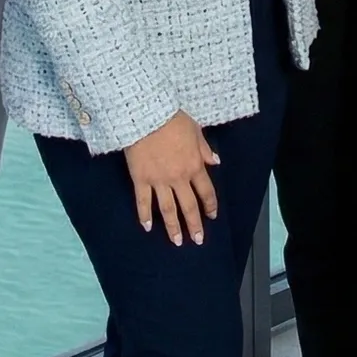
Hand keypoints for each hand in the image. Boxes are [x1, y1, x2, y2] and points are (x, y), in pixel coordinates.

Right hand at [123, 110, 219, 245]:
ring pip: (168, 209)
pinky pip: (143, 201)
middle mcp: (178, 177)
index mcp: (194, 165)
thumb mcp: (195, 130)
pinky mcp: (140, 179)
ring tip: (177, 241)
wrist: (147, 115)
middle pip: (189, 206)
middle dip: (194, 224)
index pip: (206, 191)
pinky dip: (144, 215)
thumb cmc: (172, 119)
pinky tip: (147, 227)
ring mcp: (159, 181)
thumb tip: (215, 162)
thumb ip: (205, 149)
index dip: (210, 205)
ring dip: (173, 227)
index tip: (212, 215)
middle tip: (198, 240)